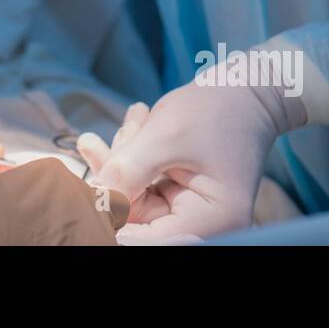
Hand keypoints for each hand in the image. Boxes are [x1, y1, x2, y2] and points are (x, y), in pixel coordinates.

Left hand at [79, 62, 303, 241]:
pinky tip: (138, 119)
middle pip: (134, 217)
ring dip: (122, 156)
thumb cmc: (216, 109)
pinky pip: (137, 181)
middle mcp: (201, 223)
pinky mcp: (174, 191)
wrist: (245, 88)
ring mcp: (186, 208)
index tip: (82, 191)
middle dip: (112, 176)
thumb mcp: (167, 135)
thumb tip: (93, 199)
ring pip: (130, 195)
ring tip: (137, 118)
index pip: (149, 239)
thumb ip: (127, 170)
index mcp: (211, 220)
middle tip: (97, 140)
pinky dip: (130, 152)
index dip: (112, 218)